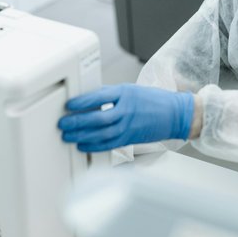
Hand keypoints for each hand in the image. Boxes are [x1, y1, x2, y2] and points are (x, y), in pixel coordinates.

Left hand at [57, 83, 193, 151]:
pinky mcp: (130, 139)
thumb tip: (88, 98)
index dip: (81, 102)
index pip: (99, 97)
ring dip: (81, 136)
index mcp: (126, 94)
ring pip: (101, 133)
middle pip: (97, 118)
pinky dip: (94, 146)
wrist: (174, 114)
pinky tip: (83, 146)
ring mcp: (129, 126)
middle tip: (63, 124)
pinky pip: (109, 144)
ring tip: (68, 136)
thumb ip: (111, 94)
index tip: (69, 105)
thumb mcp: (131, 90)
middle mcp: (127, 110)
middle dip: (76, 122)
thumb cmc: (154, 101)